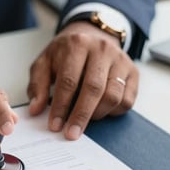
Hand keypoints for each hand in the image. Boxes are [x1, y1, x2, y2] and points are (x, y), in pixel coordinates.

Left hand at [27, 21, 138, 139]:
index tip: (54, 125)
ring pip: (113, 96)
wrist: (91, 36)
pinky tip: (99, 111)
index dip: (61, 106)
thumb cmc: (65, 54)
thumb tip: (35, 109)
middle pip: (93, 89)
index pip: (69, 81)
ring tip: (83, 120)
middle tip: (71, 134)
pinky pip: (127, 100)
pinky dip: (113, 112)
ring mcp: (121, 60)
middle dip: (81, 115)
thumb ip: (37, 85)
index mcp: (77, 45)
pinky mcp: (133, 72)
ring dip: (97, 114)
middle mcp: (102, 50)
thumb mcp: (44, 63)